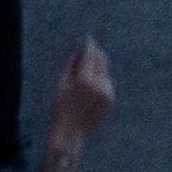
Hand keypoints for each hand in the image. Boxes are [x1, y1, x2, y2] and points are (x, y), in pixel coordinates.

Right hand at [48, 38, 115, 153]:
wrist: (70, 133)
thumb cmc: (60, 108)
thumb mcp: (61, 84)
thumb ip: (71, 64)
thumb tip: (79, 49)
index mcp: (85, 79)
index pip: (91, 55)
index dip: (89, 45)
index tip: (88, 38)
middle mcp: (100, 84)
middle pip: (102, 59)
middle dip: (96, 53)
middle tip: (89, 48)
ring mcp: (107, 92)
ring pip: (104, 70)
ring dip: (97, 67)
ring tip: (83, 75)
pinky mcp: (111, 98)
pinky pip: (106, 82)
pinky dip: (99, 79)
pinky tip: (88, 89)